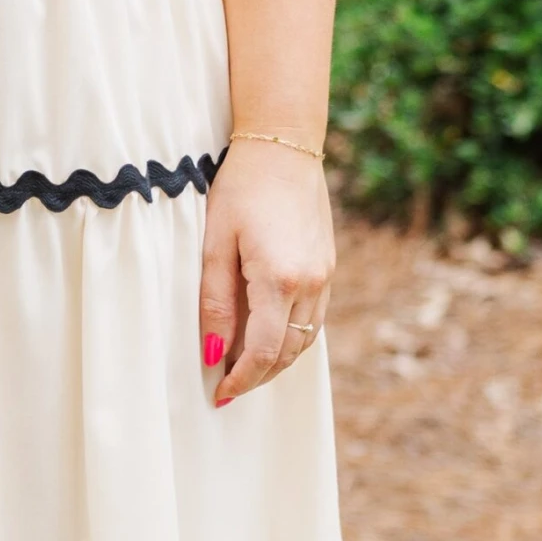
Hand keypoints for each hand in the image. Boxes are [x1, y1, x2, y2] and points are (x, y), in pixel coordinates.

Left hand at [199, 140, 333, 407]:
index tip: (220, 393)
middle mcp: (310, 284)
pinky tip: (268, 337)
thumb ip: (215, 302)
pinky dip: (291, 337)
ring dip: (276, 361)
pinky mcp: (328, 267)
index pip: (262, 351)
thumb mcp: (215, 244)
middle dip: (258, 377)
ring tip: (244, 368)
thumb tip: (213, 352)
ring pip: (305, 340)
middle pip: (287, 353)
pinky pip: (313, 319)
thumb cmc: (240, 190)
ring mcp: (324, 276)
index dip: (241, 378)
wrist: (284, 148)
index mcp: (279, 279)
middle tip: (228, 387)